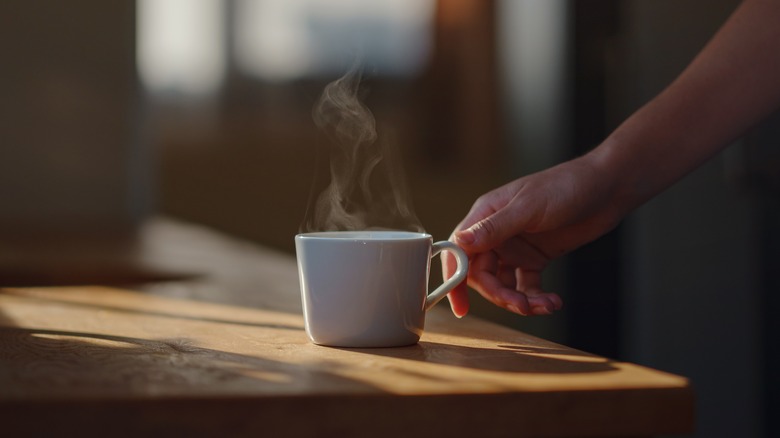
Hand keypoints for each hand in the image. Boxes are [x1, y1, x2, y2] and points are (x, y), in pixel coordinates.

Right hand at [442, 155, 622, 316]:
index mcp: (486, 215)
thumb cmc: (566, 186)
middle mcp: (496, 233)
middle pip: (482, 274)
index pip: (459, 251)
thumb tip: (459, 242)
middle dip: (498, 294)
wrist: (608, 188)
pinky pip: (526, 285)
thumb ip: (494, 228)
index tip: (460, 306)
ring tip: (544, 306)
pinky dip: (536, 298)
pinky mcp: (536, 257)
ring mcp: (516, 247)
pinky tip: (553, 302)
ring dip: (519, 300)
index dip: (455, 278)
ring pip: (504, 284)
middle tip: (521, 306)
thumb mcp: (529, 208)